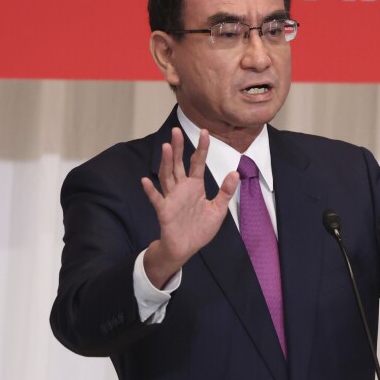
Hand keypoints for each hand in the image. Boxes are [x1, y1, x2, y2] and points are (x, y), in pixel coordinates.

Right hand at [140, 128, 238, 286]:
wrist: (186, 248)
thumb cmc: (200, 228)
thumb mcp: (218, 209)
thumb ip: (225, 191)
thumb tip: (234, 173)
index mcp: (195, 186)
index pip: (197, 162)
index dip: (201, 148)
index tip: (204, 132)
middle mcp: (182, 188)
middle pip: (178, 164)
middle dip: (177, 148)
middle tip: (175, 130)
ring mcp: (172, 198)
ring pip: (167, 176)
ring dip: (165, 162)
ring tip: (164, 147)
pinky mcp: (164, 211)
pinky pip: (156, 199)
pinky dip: (150, 190)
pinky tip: (145, 180)